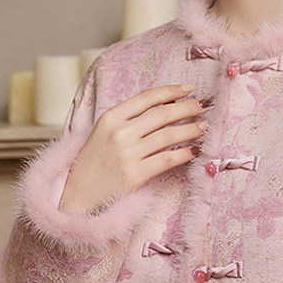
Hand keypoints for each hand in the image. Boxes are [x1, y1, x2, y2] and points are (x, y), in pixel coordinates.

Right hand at [59, 83, 205, 214]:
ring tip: (204, 126)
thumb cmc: (94, 161)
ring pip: (169, 135)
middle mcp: (119, 133)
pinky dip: (185, 153)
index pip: (147, 98)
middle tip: (202, 106)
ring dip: (191, 129)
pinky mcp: (136, 174)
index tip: (189, 89)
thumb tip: (165, 105)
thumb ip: (129, 118)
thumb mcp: (103, 131)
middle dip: (187, 108)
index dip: (171, 91)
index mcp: (110, 117)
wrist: (78, 194)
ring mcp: (128, 154)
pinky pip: (168, 159)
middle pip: (162, 114)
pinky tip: (194, 151)